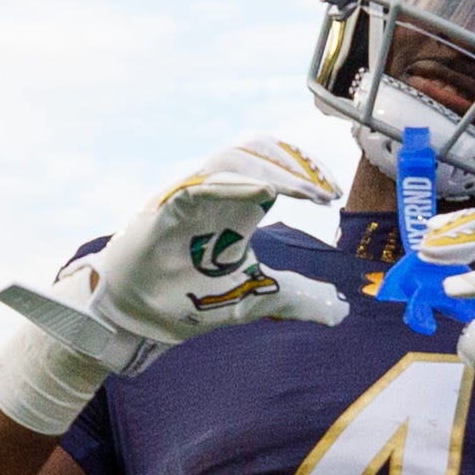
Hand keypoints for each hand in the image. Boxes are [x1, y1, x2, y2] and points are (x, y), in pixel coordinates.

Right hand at [0, 140, 349, 432]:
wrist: (135, 321)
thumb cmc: (185, 300)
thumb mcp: (252, 299)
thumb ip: (295, 298)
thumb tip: (339, 310)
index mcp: (236, 207)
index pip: (274, 168)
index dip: (305, 173)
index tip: (332, 195)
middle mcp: (215, 194)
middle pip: (259, 153)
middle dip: (297, 166)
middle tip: (327, 191)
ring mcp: (189, 198)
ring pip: (233, 160)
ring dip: (273, 171)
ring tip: (305, 191)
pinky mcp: (164, 209)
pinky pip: (198, 185)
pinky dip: (231, 185)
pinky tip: (262, 193)